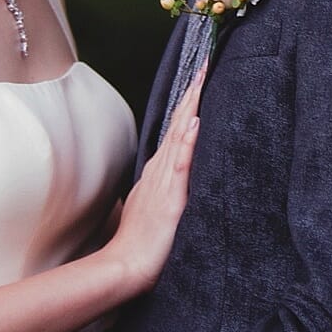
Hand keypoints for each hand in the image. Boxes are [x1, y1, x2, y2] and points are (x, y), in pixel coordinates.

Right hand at [106, 69, 202, 294]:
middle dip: (192, 95)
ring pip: (179, 138)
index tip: (200, 80)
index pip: (177, 132)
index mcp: (159, 174)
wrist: (125, 266)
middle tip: (206, 65)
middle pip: (178, 126)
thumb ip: (161, 190)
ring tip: (202, 82)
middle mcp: (160, 172)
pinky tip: (195, 124)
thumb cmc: (139, 243)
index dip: (188, 106)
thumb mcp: (153, 208)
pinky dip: (187, 144)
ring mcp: (163, 183)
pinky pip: (180, 167)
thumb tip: (168, 179)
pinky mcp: (170, 200)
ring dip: (191, 109)